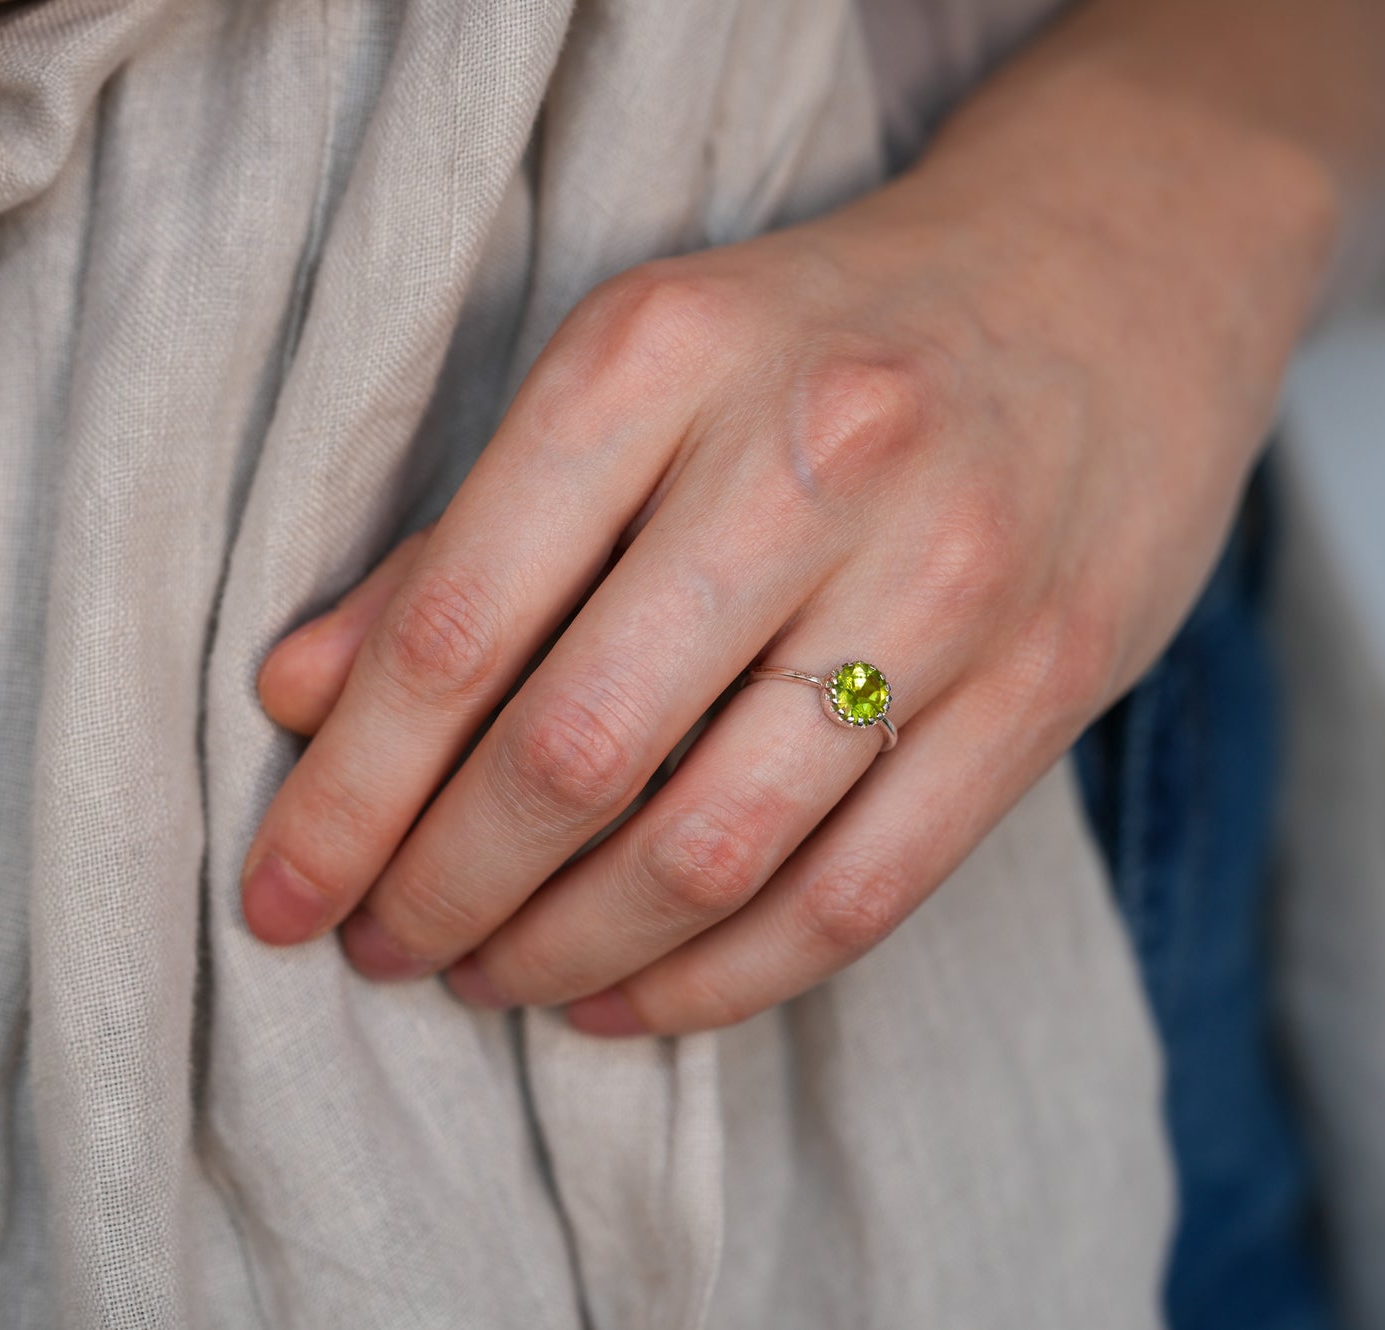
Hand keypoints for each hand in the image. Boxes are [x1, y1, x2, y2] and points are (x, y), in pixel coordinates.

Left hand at [239, 74, 1335, 1035]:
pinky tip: (632, 997)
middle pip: (577, 750)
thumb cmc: (825, 337)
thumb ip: (467, 535)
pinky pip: (859, 892)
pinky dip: (721, 981)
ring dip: (569, 952)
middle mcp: (813, 455)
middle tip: (383, 948)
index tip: (278, 894)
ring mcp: (950, 574)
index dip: (345, 793)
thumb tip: (301, 699)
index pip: (456, 621)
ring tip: (493, 979)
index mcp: (663, 353)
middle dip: (445, 892)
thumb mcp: (635, 372)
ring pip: (716, 847)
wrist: (1105, 277)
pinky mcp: (1049, 679)